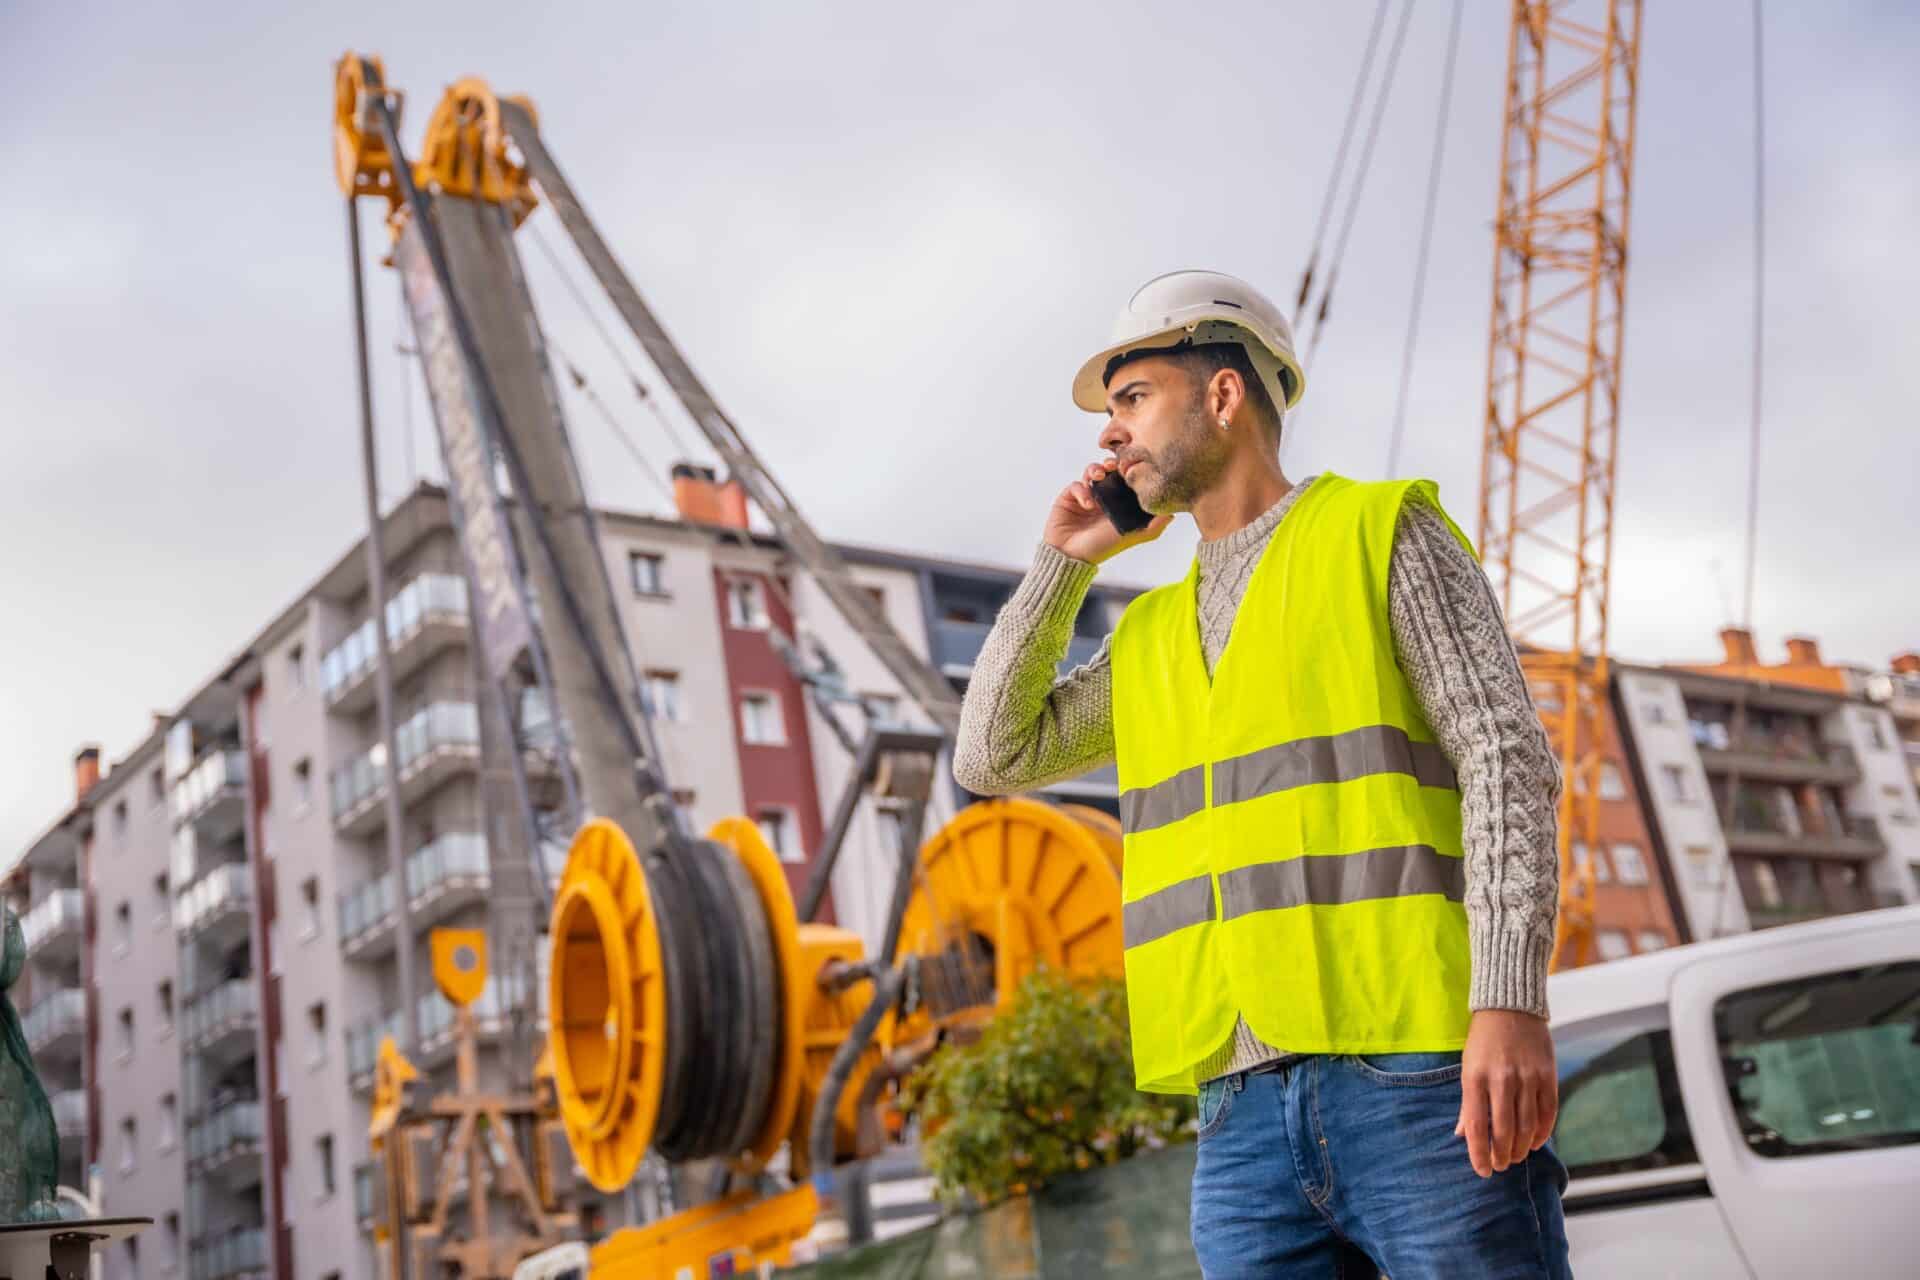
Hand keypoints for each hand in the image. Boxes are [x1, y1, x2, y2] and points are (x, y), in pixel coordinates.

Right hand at [1042, 460, 1172, 564]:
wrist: (1071, 556)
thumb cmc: (1102, 548)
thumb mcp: (1133, 536)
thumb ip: (1153, 525)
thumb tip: (1174, 513)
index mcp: (1120, 503)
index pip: (1127, 480)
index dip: (1130, 470)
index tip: (1133, 467)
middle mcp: (1104, 498)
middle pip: (1110, 471)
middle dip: (1113, 464)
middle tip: (1116, 465)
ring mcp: (1087, 496)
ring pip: (1093, 471)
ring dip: (1096, 469)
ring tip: (1099, 476)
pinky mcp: (1069, 497)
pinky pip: (1077, 484)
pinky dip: (1082, 490)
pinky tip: (1087, 504)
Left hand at [1455, 1009, 1557, 1177]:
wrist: (1510, 1007)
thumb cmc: (1483, 1041)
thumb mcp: (1467, 1067)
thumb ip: (1468, 1103)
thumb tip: (1462, 1135)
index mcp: (1475, 1078)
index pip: (1477, 1127)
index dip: (1479, 1154)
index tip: (1482, 1171)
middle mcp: (1502, 1080)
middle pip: (1504, 1132)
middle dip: (1502, 1156)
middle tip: (1500, 1165)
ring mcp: (1527, 1078)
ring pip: (1527, 1126)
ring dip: (1521, 1148)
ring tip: (1515, 1157)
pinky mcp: (1548, 1075)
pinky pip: (1548, 1113)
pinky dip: (1542, 1133)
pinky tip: (1535, 1142)